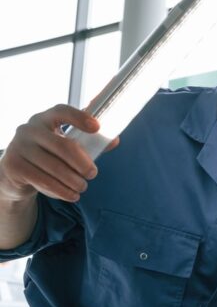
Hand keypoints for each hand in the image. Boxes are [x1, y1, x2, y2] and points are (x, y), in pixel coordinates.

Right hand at [0, 104, 118, 202]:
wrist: (15, 173)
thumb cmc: (48, 156)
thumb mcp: (65, 145)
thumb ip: (88, 143)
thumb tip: (113, 140)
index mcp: (44, 119)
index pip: (61, 111)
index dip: (79, 118)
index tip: (97, 128)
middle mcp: (29, 129)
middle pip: (64, 146)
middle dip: (83, 163)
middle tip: (93, 174)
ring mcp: (18, 146)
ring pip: (55, 167)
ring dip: (74, 181)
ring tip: (82, 187)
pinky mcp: (13, 165)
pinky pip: (43, 181)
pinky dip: (61, 191)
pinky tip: (72, 195)